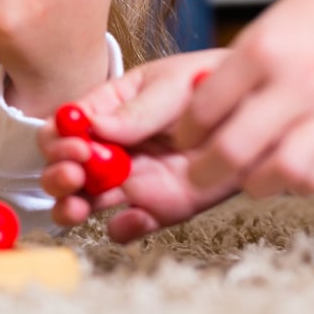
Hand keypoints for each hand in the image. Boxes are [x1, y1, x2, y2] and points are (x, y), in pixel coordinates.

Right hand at [39, 50, 238, 241]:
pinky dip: (122, 229)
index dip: (58, 139)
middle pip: (63, 166)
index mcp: (106, 110)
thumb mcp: (171, 85)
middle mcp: (110, 147)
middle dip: (57, 175)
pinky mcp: (157, 208)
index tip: (76, 146)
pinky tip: (133, 217)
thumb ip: (135, 110)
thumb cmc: (208, 84)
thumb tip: (94, 127)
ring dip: (71, 207)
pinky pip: (127, 226)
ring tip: (80, 207)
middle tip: (76, 175)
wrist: (256, 111)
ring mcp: (131, 180)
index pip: (63, 125)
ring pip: (83, 200)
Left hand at [173, 0, 313, 198]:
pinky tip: (282, 170)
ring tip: (243, 174)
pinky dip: (294, 183)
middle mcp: (296, 84)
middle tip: (195, 171)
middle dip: (204, 170)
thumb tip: (199, 107)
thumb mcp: (268, 23)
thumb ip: (236, 67)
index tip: (181, 136)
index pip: (205, 108)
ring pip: (279, 173)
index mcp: (263, 49)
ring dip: (253, 182)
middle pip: (234, 149)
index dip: (184, 131)